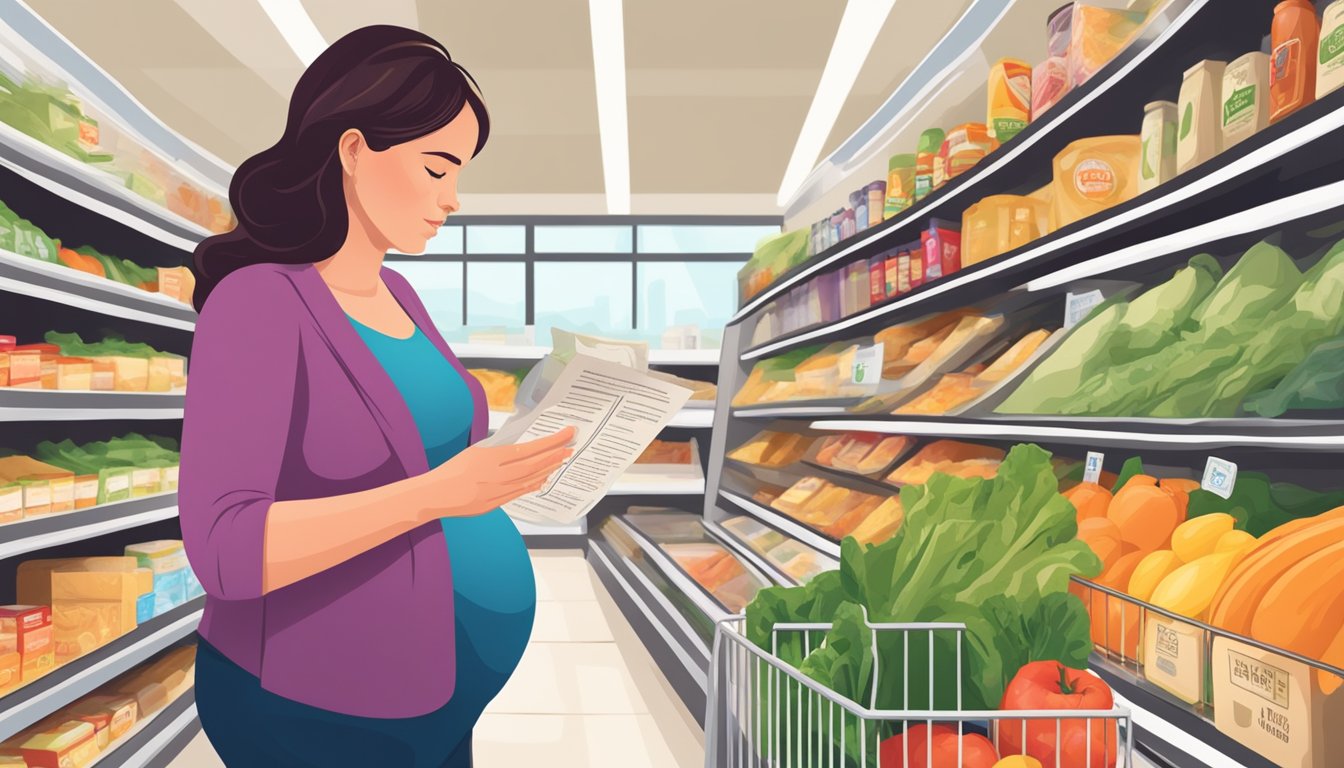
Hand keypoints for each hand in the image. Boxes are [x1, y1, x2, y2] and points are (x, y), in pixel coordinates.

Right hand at [419, 426, 576, 518]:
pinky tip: (543, 479)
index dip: (550, 442)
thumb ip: (498, 452)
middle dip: (555, 455)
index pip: (529, 448)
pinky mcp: (494, 504)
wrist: (435, 495)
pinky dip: (533, 485)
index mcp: (491, 457)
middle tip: (570, 447)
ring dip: (548, 470)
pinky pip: (519, 493)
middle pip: (534, 464)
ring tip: (561, 461)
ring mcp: (497, 491)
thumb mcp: (475, 452)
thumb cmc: (451, 470)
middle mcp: (497, 475)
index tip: (565, 434)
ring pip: (529, 479)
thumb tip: (520, 451)